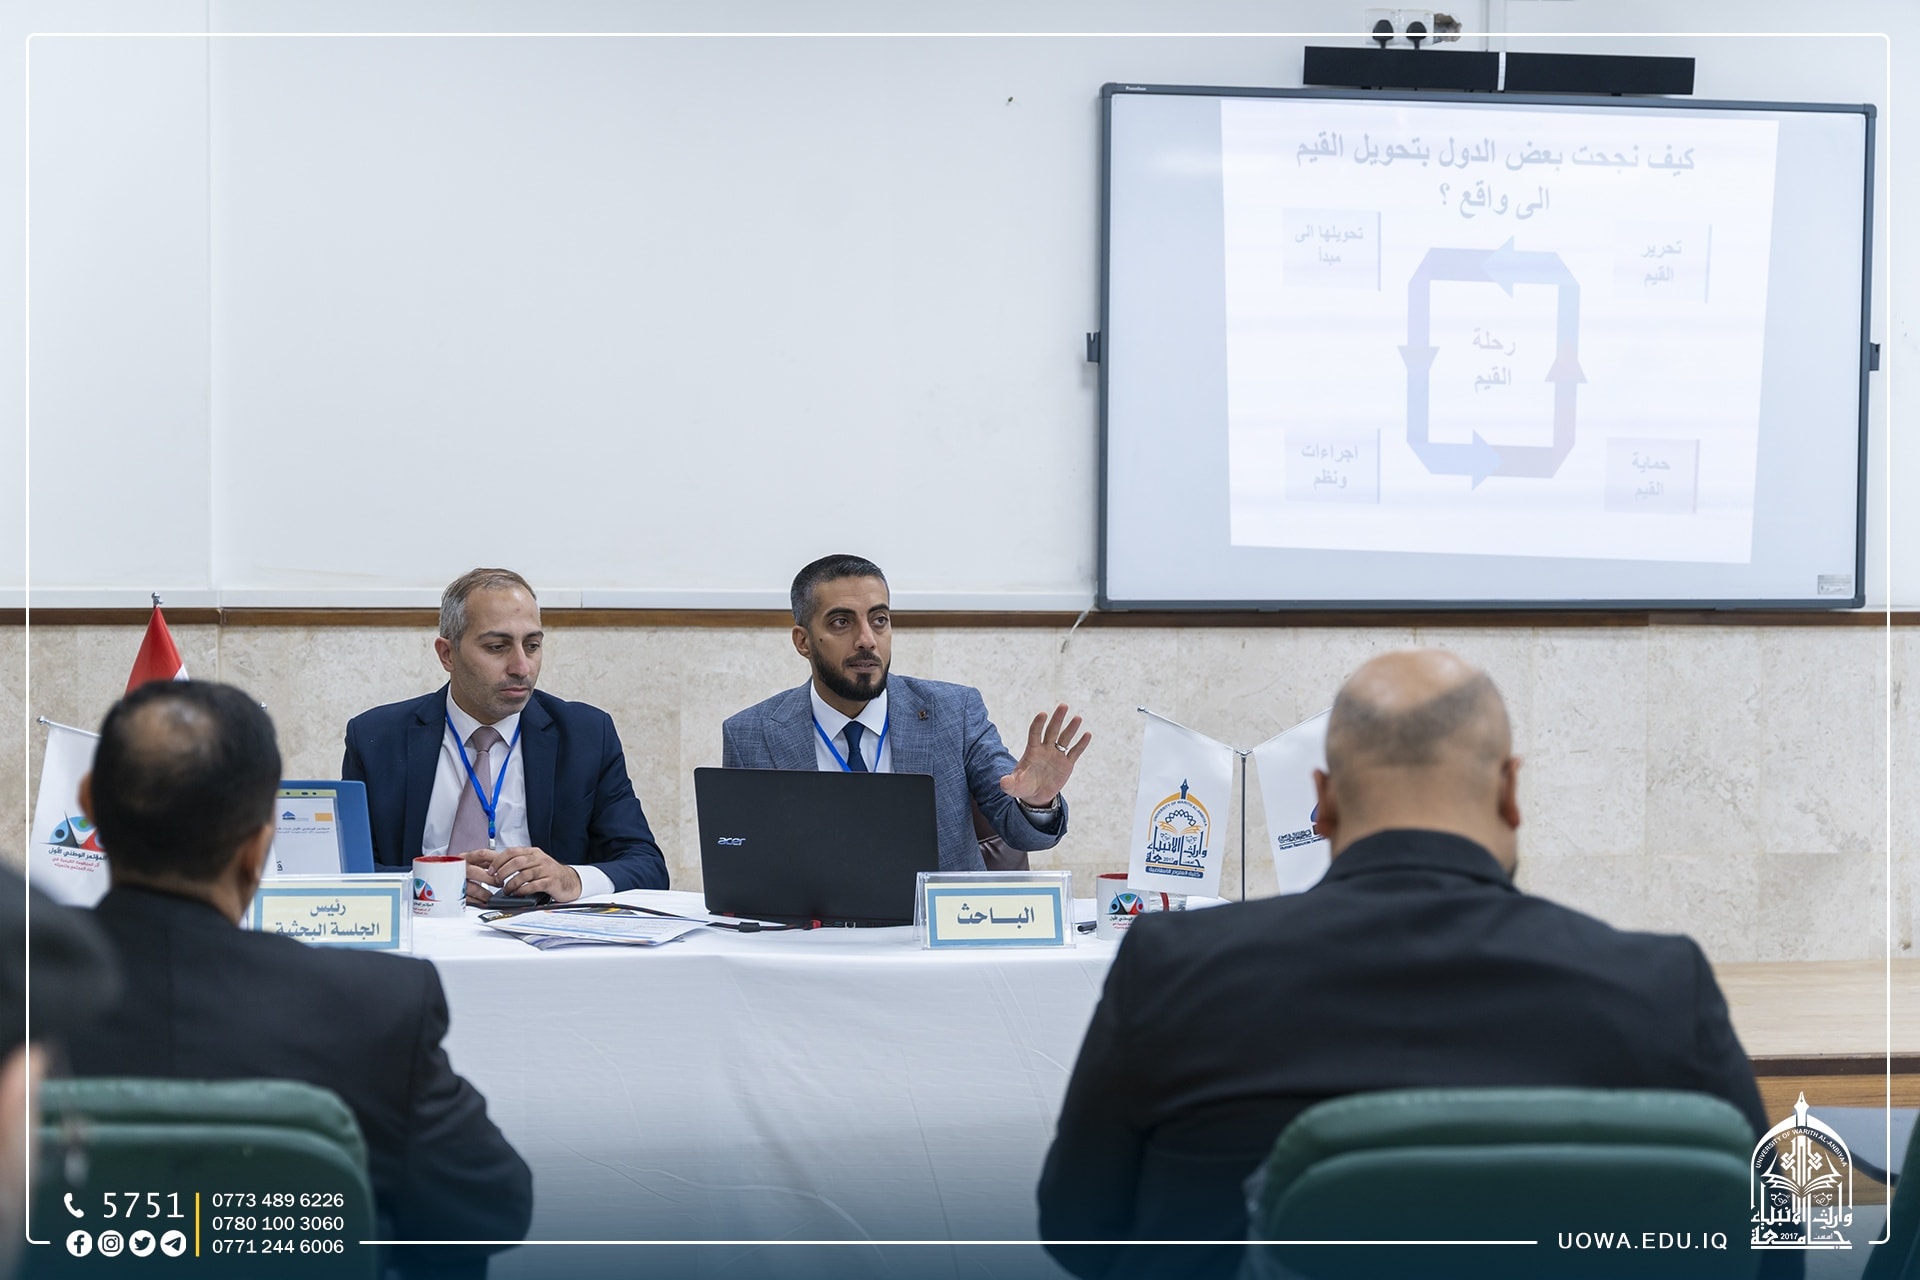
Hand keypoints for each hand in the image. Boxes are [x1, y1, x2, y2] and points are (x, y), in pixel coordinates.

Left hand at [462, 846, 583, 903]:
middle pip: (516, 862)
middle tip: (497, 882)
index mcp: (533, 852)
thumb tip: (495, 865)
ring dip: (511, 884)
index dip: (498, 861)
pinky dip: (522, 890)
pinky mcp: (551, 882)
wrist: (569, 881)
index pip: (511, 852)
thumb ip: (517, 862)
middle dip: (502, 873)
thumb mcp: (533, 863)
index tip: (491, 871)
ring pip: (523, 875)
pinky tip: (517, 893)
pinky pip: (533, 885)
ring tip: (506, 890)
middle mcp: (539, 859)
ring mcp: (546, 870)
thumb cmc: (548, 873)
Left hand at [998, 703, 1091, 807]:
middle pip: (1052, 731)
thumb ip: (1009, 783)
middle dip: (1057, 719)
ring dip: (1071, 728)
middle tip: (1063, 705)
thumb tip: (1003, 782)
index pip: (1035, 733)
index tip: (1043, 714)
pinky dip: (1081, 744)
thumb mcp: (1015, 786)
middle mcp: (1045, 749)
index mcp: (1032, 750)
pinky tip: (1087, 734)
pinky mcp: (1067, 764)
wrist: (1036, 795)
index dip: (1038, 724)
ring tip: (1077, 718)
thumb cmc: (1023, 786)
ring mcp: (1057, 755)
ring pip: (1065, 739)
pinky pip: (1075, 752)